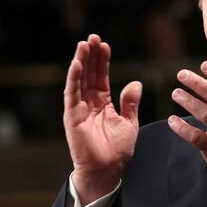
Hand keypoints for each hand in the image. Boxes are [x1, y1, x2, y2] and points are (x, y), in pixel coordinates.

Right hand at [63, 34, 141, 204]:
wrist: (107, 170)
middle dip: (91, 55)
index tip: (105, 45)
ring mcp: (79, 108)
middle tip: (93, 37)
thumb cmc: (116, 150)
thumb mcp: (129, 123)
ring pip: (79, 80)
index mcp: (103, 103)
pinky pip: (71, 94)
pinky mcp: (72, 116)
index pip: (101, 77)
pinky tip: (76, 63)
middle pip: (89, 74)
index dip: (103, 61)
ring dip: (81, 61)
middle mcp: (89, 103)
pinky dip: (73, 78)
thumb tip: (135, 83)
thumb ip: (130, 103)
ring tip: (84, 44)